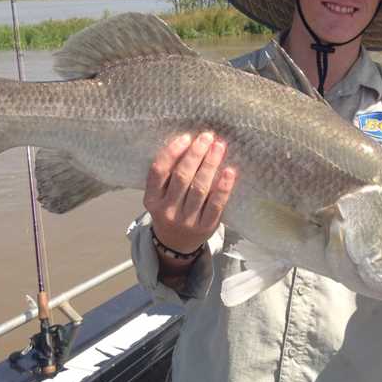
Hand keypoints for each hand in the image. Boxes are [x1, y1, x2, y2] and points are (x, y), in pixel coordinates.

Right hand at [143, 132, 236, 254]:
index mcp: (151, 199)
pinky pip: (216, 205)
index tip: (186, 137)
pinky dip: (223, 187)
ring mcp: (186, 221)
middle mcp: (167, 211)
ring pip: (199, 189)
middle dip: (195, 154)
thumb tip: (190, 142)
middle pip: (182, 177)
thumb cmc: (170, 209)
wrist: (175, 244)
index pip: (158, 172)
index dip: (172, 152)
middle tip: (207, 136)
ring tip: (218, 146)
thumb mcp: (159, 196)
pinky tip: (229, 171)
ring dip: (210, 164)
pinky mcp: (205, 227)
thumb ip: (168, 175)